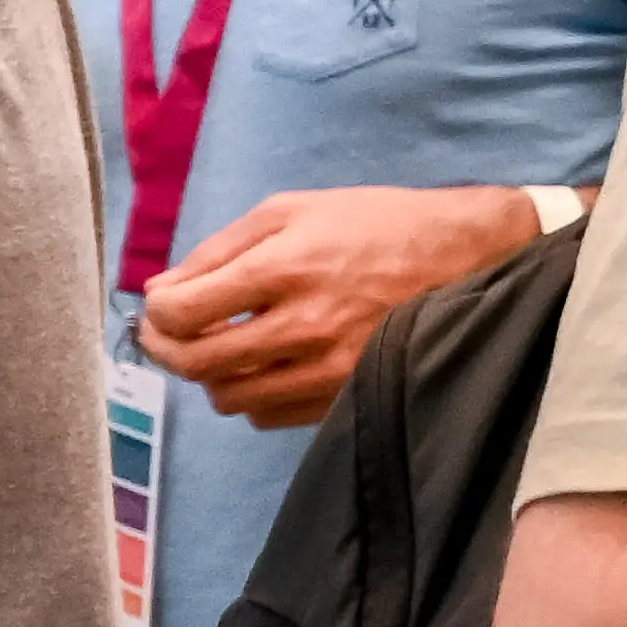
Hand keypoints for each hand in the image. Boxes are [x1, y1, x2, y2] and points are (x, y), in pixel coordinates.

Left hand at [137, 184, 551, 425]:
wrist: (470, 255)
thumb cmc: (377, 224)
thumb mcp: (291, 211)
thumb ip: (218, 250)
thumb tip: (160, 293)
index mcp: (284, 269)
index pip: (181, 314)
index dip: (156, 314)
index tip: (163, 308)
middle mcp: (306, 326)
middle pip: (198, 365)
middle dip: (170, 350)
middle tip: (175, 336)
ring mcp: (332, 369)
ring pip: (232, 398)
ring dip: (215, 376)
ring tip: (229, 349)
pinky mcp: (351, 394)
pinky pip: (272, 416)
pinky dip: (256, 395)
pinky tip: (271, 365)